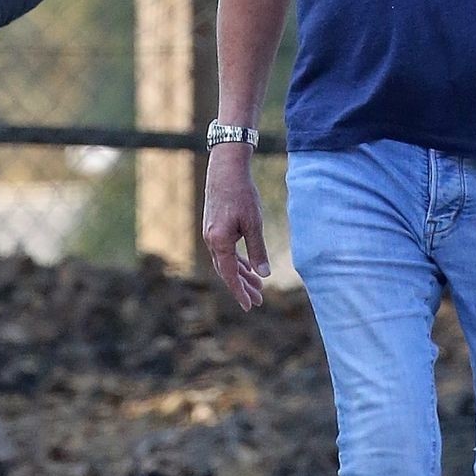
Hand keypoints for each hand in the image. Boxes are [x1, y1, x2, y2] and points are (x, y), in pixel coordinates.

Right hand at [202, 147, 271, 311]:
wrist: (226, 169)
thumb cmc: (241, 194)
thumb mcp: (253, 224)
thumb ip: (258, 250)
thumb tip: (264, 275)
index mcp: (219, 242)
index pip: (230, 274)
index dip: (240, 292)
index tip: (250, 306)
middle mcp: (211, 241)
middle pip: (227, 271)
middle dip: (242, 287)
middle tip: (257, 301)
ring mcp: (211, 234)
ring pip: (226, 261)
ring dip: (241, 274)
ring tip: (257, 286)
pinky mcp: (214, 227)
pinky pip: (225, 251)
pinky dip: (237, 260)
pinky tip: (248, 266)